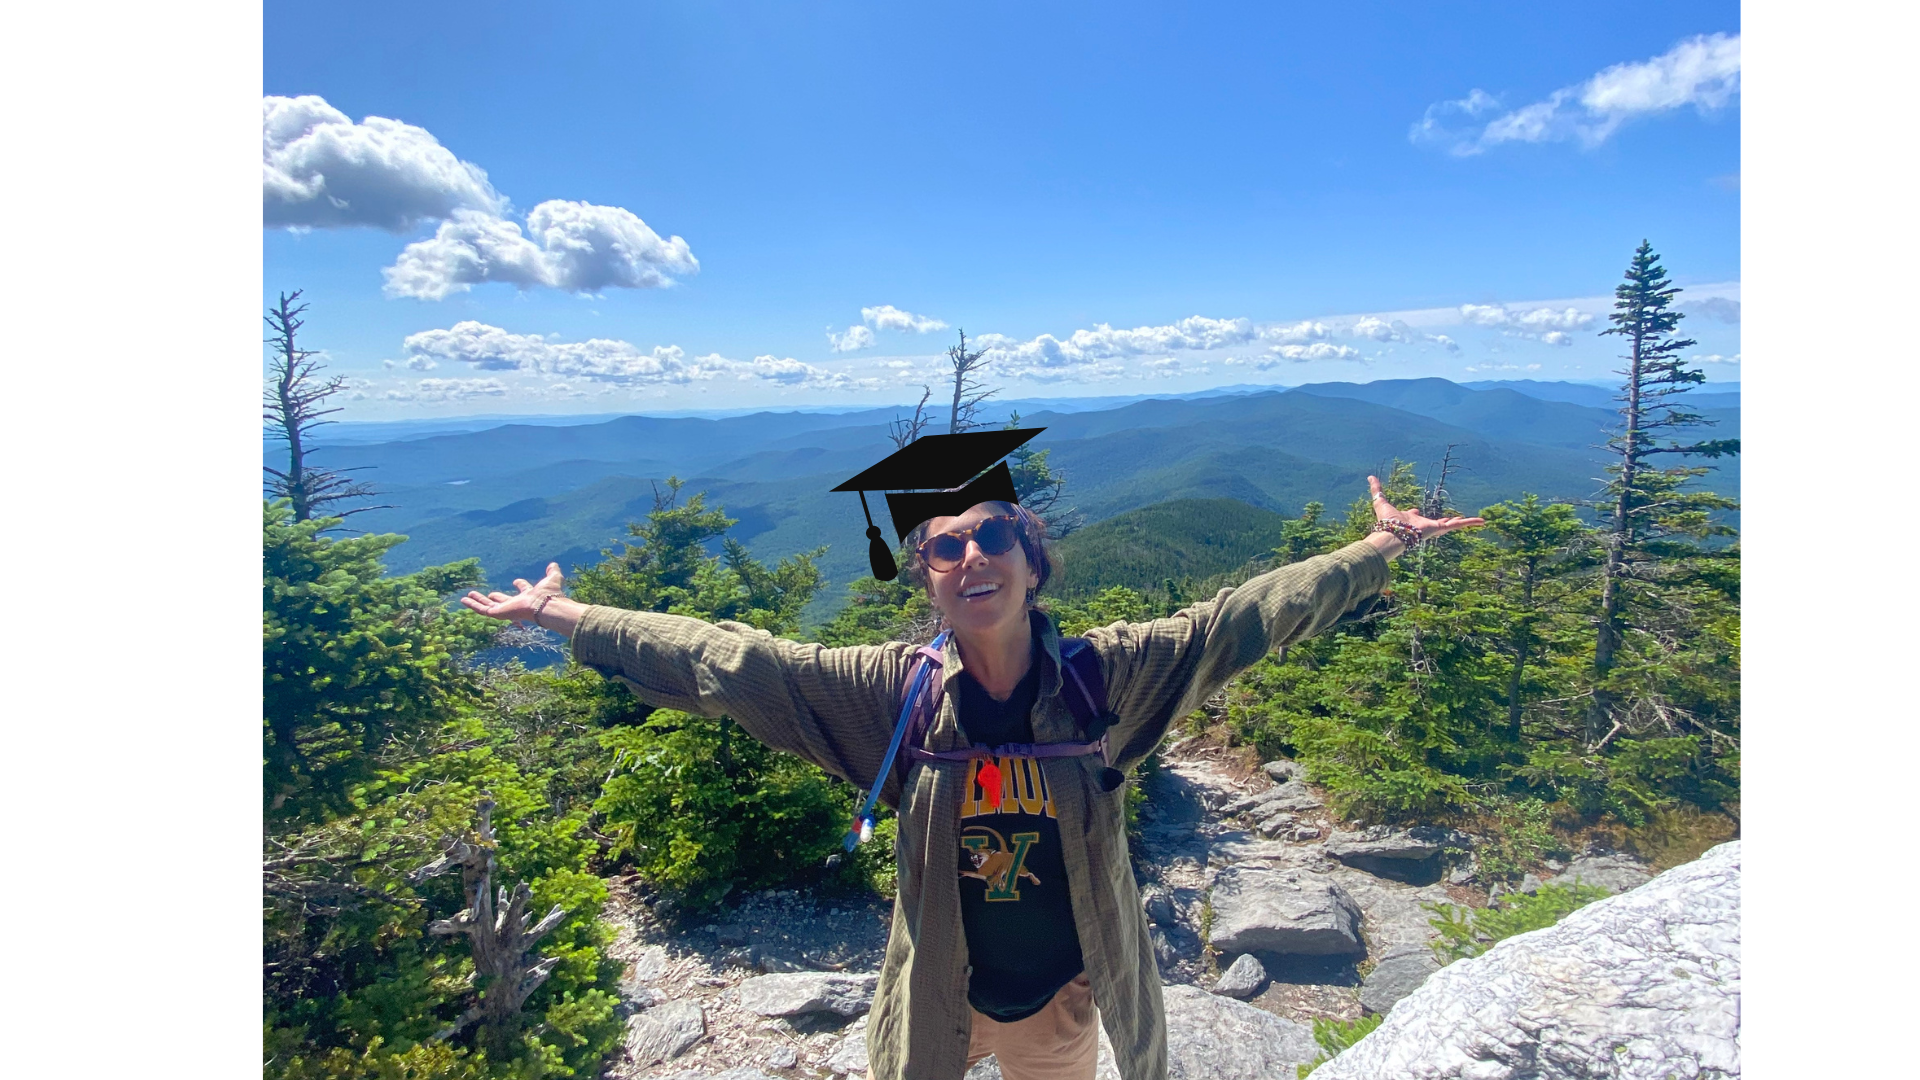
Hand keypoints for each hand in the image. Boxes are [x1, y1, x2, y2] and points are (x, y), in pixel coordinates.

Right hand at [461, 562, 566, 625]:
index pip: (524, 591)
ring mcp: (506, 610)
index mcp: (529, 597)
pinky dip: (473, 605)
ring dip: (478, 601)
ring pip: (488, 606)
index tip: (517, 581)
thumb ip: (553, 572)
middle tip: (488, 594)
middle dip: (496, 597)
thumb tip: (553, 564)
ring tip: (467, 596)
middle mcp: (517, 604)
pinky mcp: (498, 613)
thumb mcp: (552, 579)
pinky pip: (482, 610)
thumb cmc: (550, 594)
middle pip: (503, 601)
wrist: (545, 605)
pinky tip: (464, 600)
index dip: (521, 585)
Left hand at [1368, 475, 1485, 541]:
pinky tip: (1481, 521)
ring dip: (1465, 522)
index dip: (1415, 513)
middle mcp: (1422, 525)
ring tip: (1479, 521)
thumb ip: (1376, 489)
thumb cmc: (1386, 521)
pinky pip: (1458, 525)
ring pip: (1452, 524)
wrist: (1392, 533)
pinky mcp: (1440, 528)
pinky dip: (1470, 522)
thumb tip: (1370, 476)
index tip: (1415, 511)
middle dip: (1444, 521)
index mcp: (1409, 520)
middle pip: (1436, 522)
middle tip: (1452, 520)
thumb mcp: (1380, 501)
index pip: (1415, 516)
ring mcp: (1433, 527)